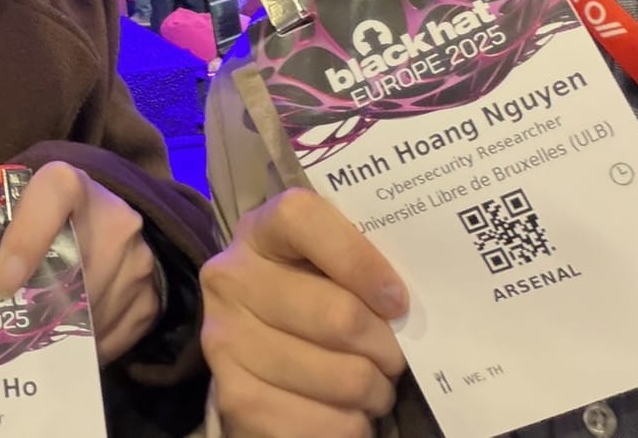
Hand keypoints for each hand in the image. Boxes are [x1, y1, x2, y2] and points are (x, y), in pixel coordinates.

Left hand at [0, 161, 159, 364]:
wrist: (112, 215)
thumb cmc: (46, 214)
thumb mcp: (19, 202)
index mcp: (70, 182)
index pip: (52, 195)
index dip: (26, 240)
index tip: (4, 284)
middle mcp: (115, 217)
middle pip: (69, 277)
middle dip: (36, 309)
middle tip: (10, 328)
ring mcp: (139, 259)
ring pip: (88, 315)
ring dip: (60, 331)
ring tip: (39, 334)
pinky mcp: (152, 296)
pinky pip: (111, 336)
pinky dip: (86, 345)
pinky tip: (69, 339)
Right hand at [203, 188, 406, 437]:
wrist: (256, 357)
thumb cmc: (311, 301)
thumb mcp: (327, 266)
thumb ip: (360, 261)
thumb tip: (410, 302)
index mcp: (259, 232)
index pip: (303, 220)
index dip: (360, 260)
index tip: (396, 299)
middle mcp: (231, 280)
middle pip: (340, 315)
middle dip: (386, 348)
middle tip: (392, 357)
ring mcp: (227, 340)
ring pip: (344, 378)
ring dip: (374, 390)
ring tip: (369, 384)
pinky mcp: (235, 399)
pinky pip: (326, 425)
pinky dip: (351, 425)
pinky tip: (344, 411)